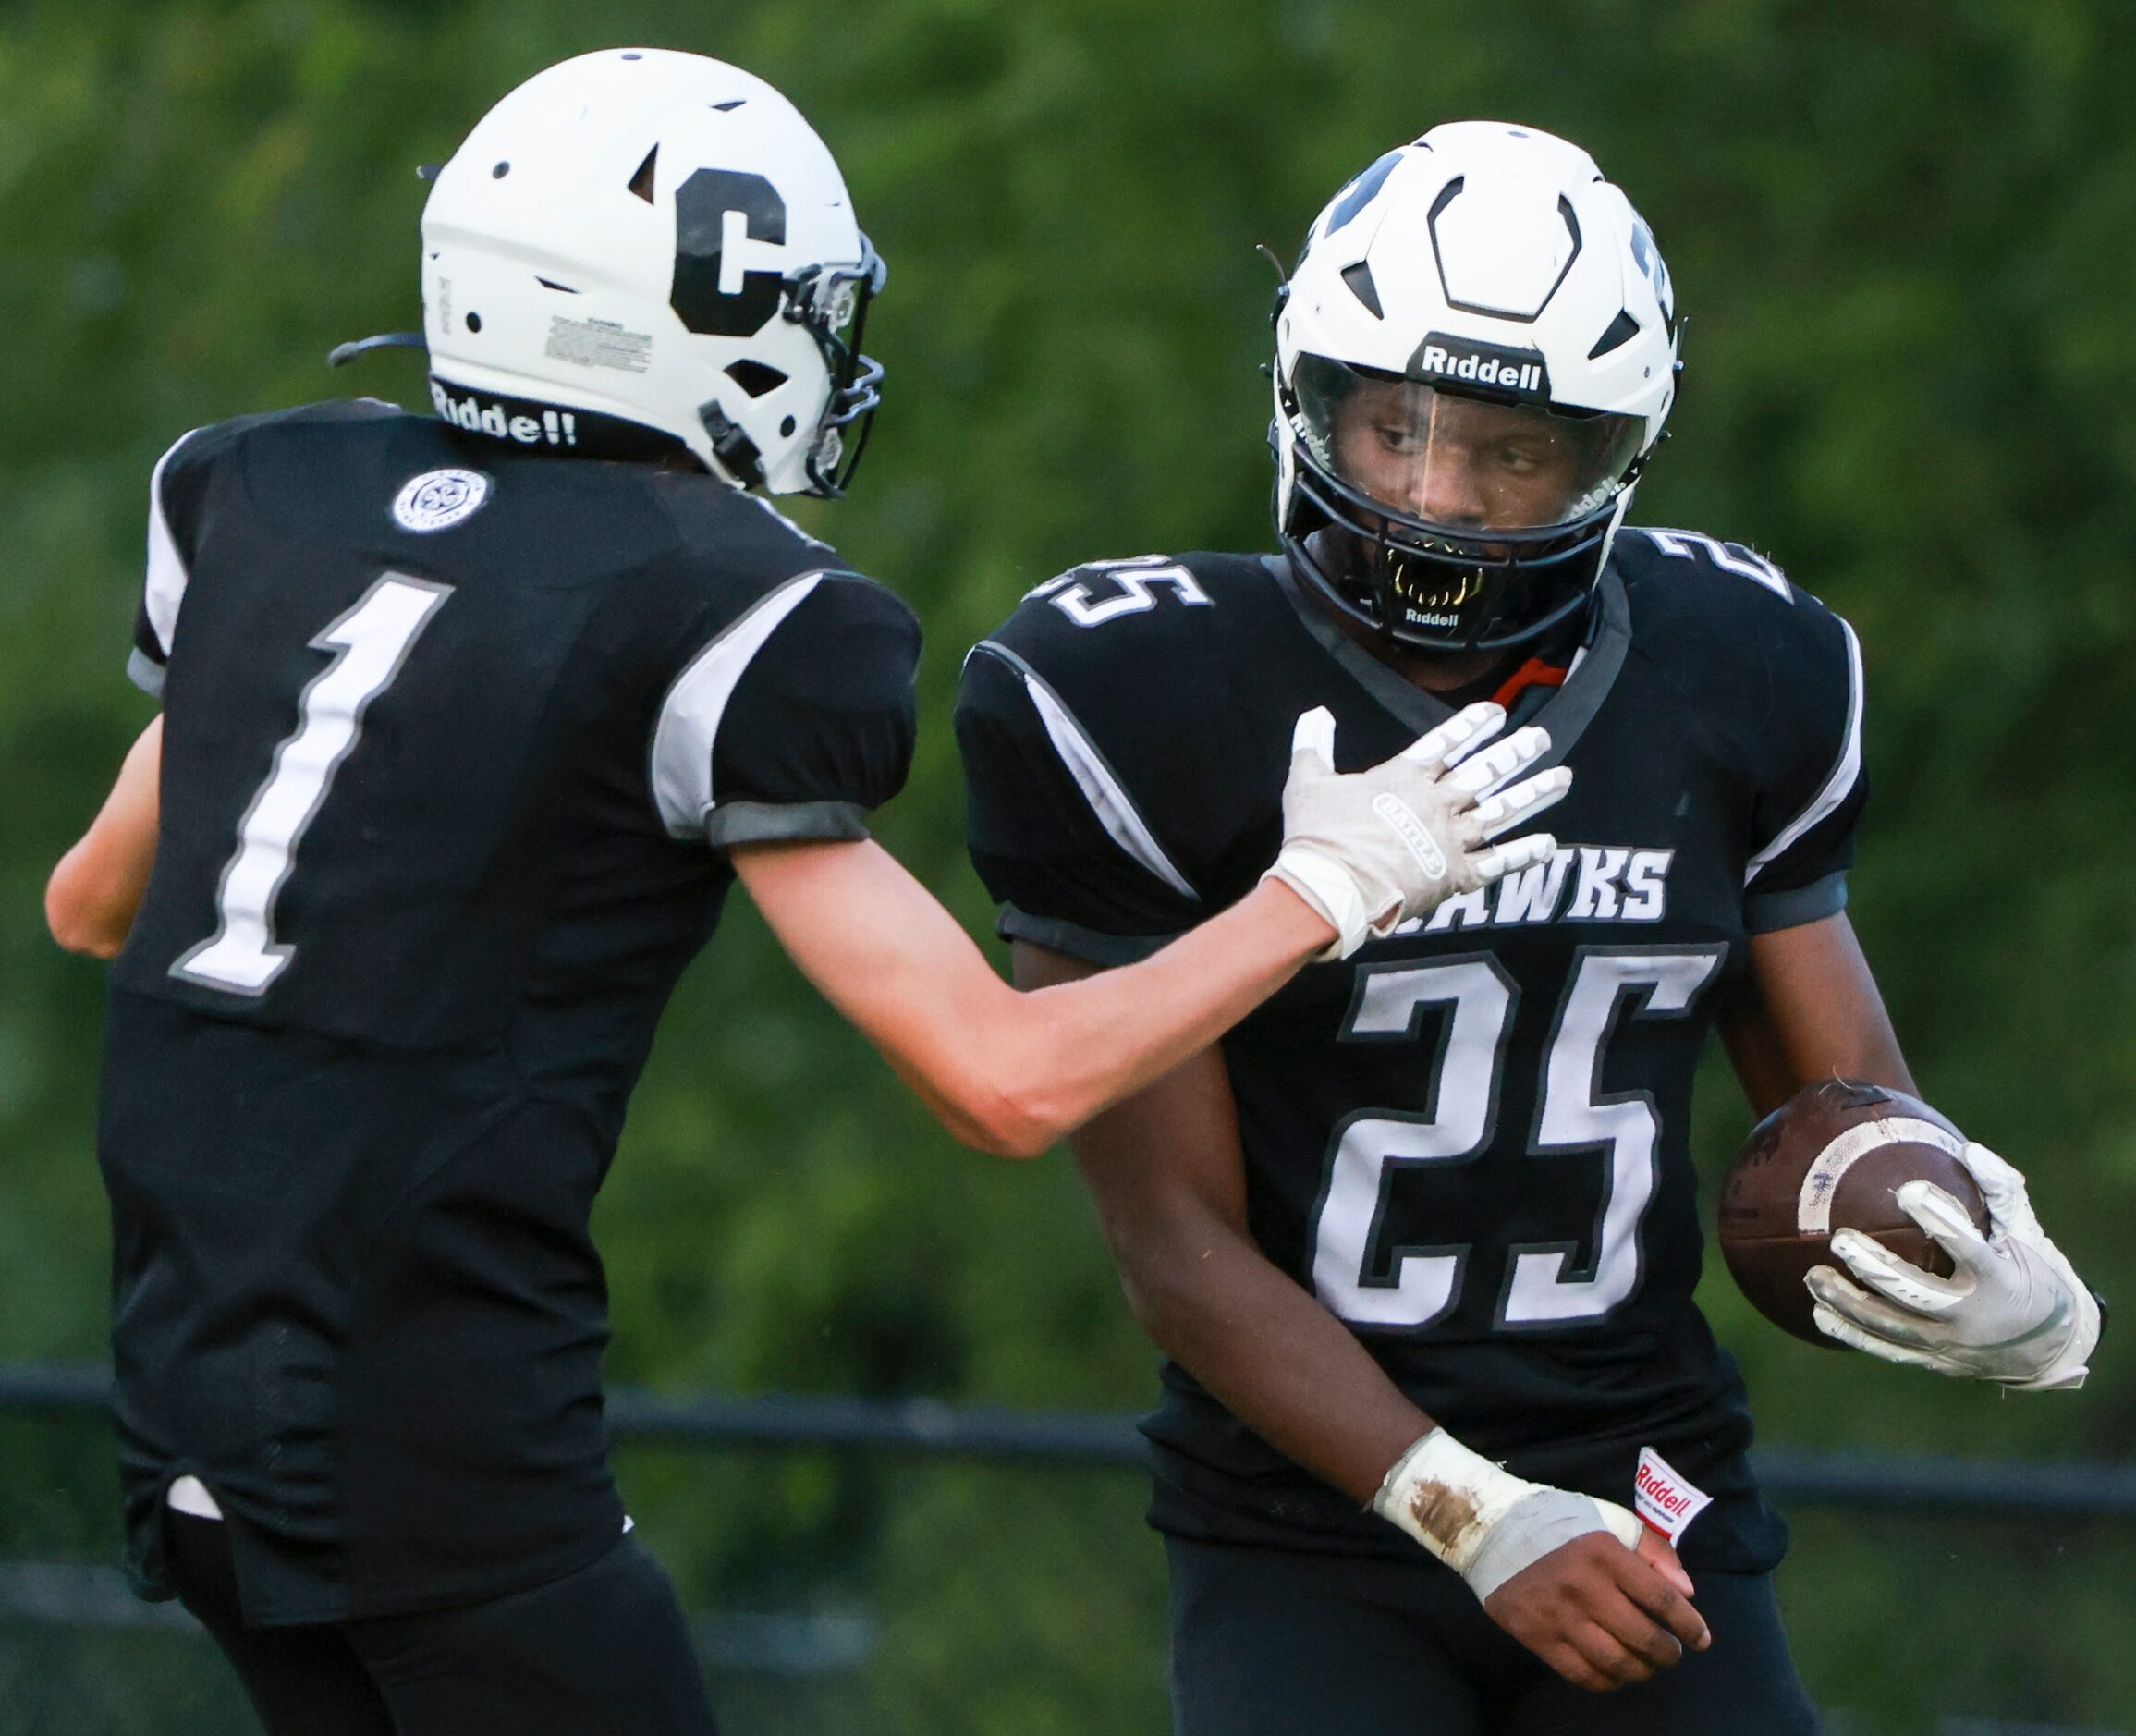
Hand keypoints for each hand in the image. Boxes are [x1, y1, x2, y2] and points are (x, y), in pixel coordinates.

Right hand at [1263, 702, 1571, 958]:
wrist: (1332, 890)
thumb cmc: (1318, 836)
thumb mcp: (1307, 782)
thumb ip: (1313, 744)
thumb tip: (1315, 714)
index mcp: (1404, 777)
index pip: (1446, 742)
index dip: (1472, 724)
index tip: (1496, 712)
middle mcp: (1437, 803)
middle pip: (1486, 771)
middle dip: (1516, 752)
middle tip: (1540, 739)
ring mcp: (1451, 839)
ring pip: (1502, 811)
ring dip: (1534, 793)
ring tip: (1562, 779)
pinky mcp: (1457, 876)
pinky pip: (1499, 863)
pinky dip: (1524, 853)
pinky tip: (1548, 843)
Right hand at [1370, 1426, 1704, 1691]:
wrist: (1489, 1527)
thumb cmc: (1556, 1520)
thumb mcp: (1607, 1518)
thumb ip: (1652, 1549)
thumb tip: (1687, 1592)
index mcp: (1604, 1552)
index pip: (1661, 1598)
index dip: (1689, 1624)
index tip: (1702, 1639)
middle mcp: (1583, 1586)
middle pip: (1642, 1636)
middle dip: (1668, 1652)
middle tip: (1673, 1653)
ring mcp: (1557, 1614)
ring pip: (1614, 1661)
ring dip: (1640, 1670)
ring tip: (1646, 1664)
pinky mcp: (1535, 1634)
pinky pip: (1581, 1672)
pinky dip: (1606, 1680)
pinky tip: (1615, 1673)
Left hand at [1806, 1141, 2098, 1388]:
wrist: (2051, 1347)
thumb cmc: (2034, 1273)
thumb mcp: (2028, 1233)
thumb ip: (2001, 1191)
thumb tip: (1968, 1148)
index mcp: (2001, 1281)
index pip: (1969, 1249)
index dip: (1941, 1220)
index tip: (1908, 1190)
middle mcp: (1973, 1318)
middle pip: (1917, 1294)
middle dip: (1876, 1269)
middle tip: (1840, 1240)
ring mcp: (1951, 1345)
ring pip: (1892, 1326)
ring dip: (1848, 1303)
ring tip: (1812, 1276)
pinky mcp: (1934, 1360)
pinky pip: (1887, 1349)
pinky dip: (1852, 1333)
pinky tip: (1818, 1312)